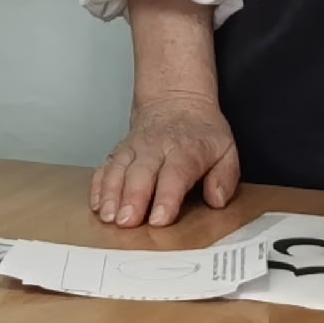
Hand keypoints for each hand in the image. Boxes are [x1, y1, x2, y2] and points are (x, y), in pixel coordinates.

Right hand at [91, 93, 238, 227]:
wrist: (176, 100)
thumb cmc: (201, 133)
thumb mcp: (226, 150)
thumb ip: (225, 177)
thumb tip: (218, 199)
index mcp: (186, 151)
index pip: (175, 174)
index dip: (167, 197)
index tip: (160, 218)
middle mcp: (156, 148)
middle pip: (142, 173)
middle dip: (133, 198)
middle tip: (127, 222)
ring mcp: (135, 149)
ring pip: (119, 169)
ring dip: (112, 193)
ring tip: (108, 216)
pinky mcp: (120, 151)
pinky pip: (105, 166)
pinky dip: (99, 185)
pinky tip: (97, 203)